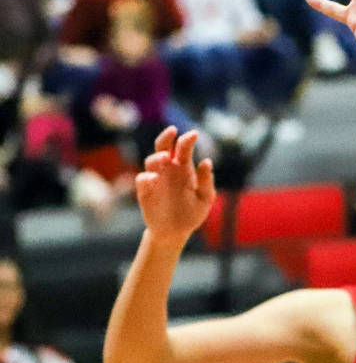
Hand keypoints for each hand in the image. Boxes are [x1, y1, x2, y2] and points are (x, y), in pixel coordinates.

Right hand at [135, 127, 215, 243]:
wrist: (176, 232)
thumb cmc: (191, 213)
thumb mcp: (204, 199)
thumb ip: (206, 181)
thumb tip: (207, 161)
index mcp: (183, 169)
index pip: (183, 149)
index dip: (187, 140)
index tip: (194, 134)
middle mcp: (168, 170)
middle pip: (163, 147)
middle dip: (166, 137)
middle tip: (173, 131)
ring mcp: (155, 179)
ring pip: (151, 161)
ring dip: (157, 157)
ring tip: (165, 157)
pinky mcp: (145, 191)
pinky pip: (142, 180)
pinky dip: (147, 177)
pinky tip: (154, 178)